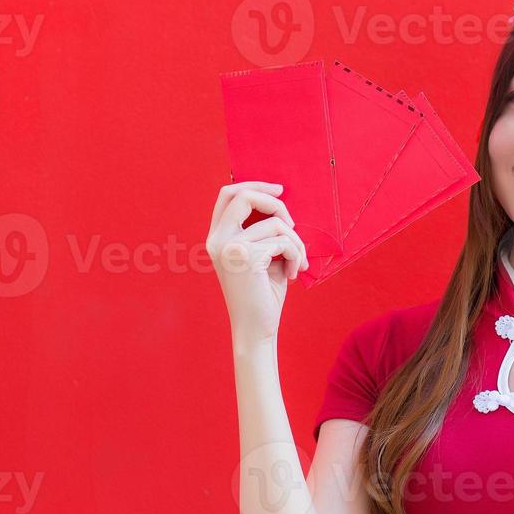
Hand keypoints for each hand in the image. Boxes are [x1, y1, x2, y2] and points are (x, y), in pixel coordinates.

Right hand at [205, 180, 309, 342]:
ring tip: (296, 262)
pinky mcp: (246, 257)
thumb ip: (261, 229)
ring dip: (295, 241)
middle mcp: (217, 239)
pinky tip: (293, 273)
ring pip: (275, 223)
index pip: (228, 194)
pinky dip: (296, 255)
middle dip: (277, 204)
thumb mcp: (260, 254)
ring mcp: (229, 247)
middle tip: (293, 225)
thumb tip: (280, 200)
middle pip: (246, 195)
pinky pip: (284, 241)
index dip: (254, 184)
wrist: (256, 328)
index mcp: (216, 237)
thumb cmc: (262, 293)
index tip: (279, 189)